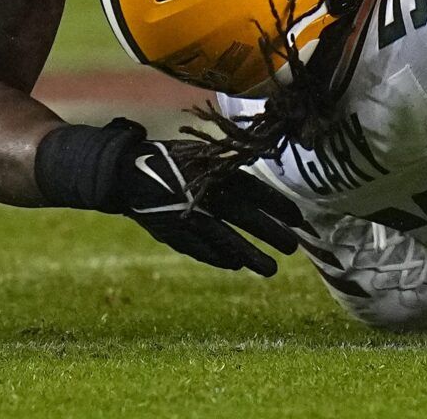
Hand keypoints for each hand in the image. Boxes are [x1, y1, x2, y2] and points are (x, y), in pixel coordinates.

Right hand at [100, 121, 301, 275]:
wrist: (128, 172)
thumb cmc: (174, 161)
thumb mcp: (205, 158)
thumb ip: (230, 171)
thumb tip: (263, 183)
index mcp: (216, 171)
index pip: (255, 190)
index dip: (278, 205)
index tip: (299, 219)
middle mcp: (206, 194)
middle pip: (246, 216)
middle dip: (271, 232)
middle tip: (293, 248)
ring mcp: (188, 216)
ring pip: (225, 239)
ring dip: (250, 255)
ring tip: (271, 269)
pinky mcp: (173, 232)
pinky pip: (200, 249)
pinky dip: (219, 257)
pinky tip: (236, 265)